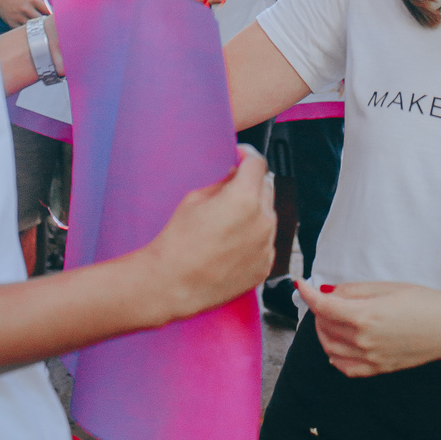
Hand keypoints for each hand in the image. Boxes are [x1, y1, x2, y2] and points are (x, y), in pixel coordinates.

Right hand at [0, 0, 49, 27]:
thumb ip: (41, 2)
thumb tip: (50, 12)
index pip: (48, 10)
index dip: (53, 15)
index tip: (55, 19)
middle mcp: (25, 8)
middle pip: (41, 20)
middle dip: (45, 23)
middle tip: (47, 26)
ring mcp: (18, 16)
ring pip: (32, 27)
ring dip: (36, 28)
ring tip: (38, 28)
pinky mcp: (12, 23)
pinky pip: (22, 31)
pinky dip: (26, 31)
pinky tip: (28, 30)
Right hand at [145, 148, 274, 320]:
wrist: (172, 284)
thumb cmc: (178, 242)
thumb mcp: (195, 199)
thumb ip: (222, 183)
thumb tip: (235, 175)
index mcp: (244, 198)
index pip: (258, 164)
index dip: (248, 156)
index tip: (241, 156)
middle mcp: (262, 220)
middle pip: (266, 187)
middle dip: (251, 184)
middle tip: (232, 190)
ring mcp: (266, 245)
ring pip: (268, 216)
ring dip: (254, 212)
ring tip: (229, 223)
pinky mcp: (264, 266)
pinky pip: (265, 242)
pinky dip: (254, 238)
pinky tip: (232, 244)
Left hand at [296, 278, 440, 375]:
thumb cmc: (421, 301)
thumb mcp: (385, 287)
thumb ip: (353, 291)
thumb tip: (326, 292)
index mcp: (363, 316)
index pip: (322, 306)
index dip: (307, 293)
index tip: (299, 283)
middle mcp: (363, 341)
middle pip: (323, 327)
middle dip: (318, 310)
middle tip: (325, 296)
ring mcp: (370, 359)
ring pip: (330, 348)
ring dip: (323, 331)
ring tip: (331, 317)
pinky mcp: (378, 370)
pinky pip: (345, 367)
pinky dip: (334, 355)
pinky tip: (338, 343)